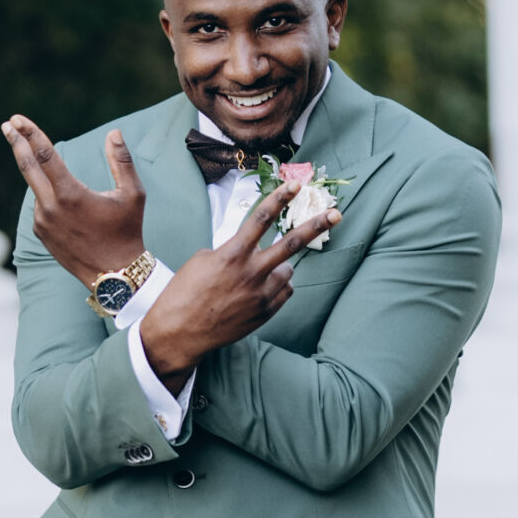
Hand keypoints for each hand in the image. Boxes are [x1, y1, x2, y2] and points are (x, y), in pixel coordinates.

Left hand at [3, 117, 146, 286]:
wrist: (116, 274)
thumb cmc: (127, 231)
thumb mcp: (132, 194)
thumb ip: (121, 161)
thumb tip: (114, 133)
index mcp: (71, 194)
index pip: (45, 155)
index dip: (31, 134)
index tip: (18, 119)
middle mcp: (51, 207)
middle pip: (27, 167)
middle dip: (16, 142)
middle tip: (8, 124)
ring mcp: (43, 222)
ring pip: (38, 188)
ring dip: (45, 177)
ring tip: (69, 188)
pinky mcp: (41, 233)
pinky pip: (41, 207)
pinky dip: (49, 198)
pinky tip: (69, 209)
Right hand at [138, 182, 339, 392]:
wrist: (181, 332)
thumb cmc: (185, 292)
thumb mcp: (203, 259)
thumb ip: (232, 249)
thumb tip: (252, 247)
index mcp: (233, 254)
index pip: (262, 218)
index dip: (280, 198)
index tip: (295, 185)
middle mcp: (252, 272)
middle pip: (292, 242)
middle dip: (317, 225)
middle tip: (337, 214)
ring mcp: (261, 294)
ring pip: (288, 270)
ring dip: (279, 266)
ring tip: (258, 274)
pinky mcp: (266, 312)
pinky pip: (285, 291)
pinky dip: (277, 286)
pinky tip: (259, 290)